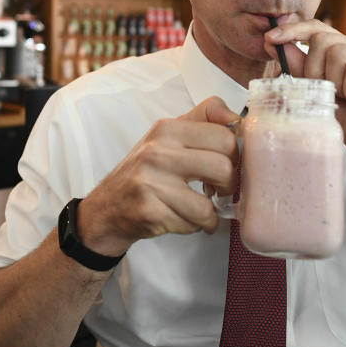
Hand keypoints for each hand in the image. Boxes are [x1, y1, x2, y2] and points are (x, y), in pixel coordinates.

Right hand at [77, 96, 239, 256]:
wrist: (107, 208)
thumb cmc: (146, 171)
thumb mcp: (169, 136)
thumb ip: (204, 119)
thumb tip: (237, 119)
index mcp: (167, 128)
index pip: (224, 136)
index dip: (234, 155)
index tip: (227, 165)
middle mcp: (157, 151)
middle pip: (223, 168)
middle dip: (228, 186)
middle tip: (219, 191)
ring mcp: (151, 182)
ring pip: (208, 204)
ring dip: (211, 214)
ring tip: (202, 211)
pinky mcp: (149, 211)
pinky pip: (192, 224)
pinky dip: (194, 226)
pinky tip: (182, 218)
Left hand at [264, 20, 345, 191]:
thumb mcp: (317, 94)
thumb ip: (300, 68)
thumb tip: (273, 42)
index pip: (319, 28)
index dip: (294, 30)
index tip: (270, 39)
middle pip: (323, 40)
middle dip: (315, 71)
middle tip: (332, 95)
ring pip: (339, 54)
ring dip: (337, 84)